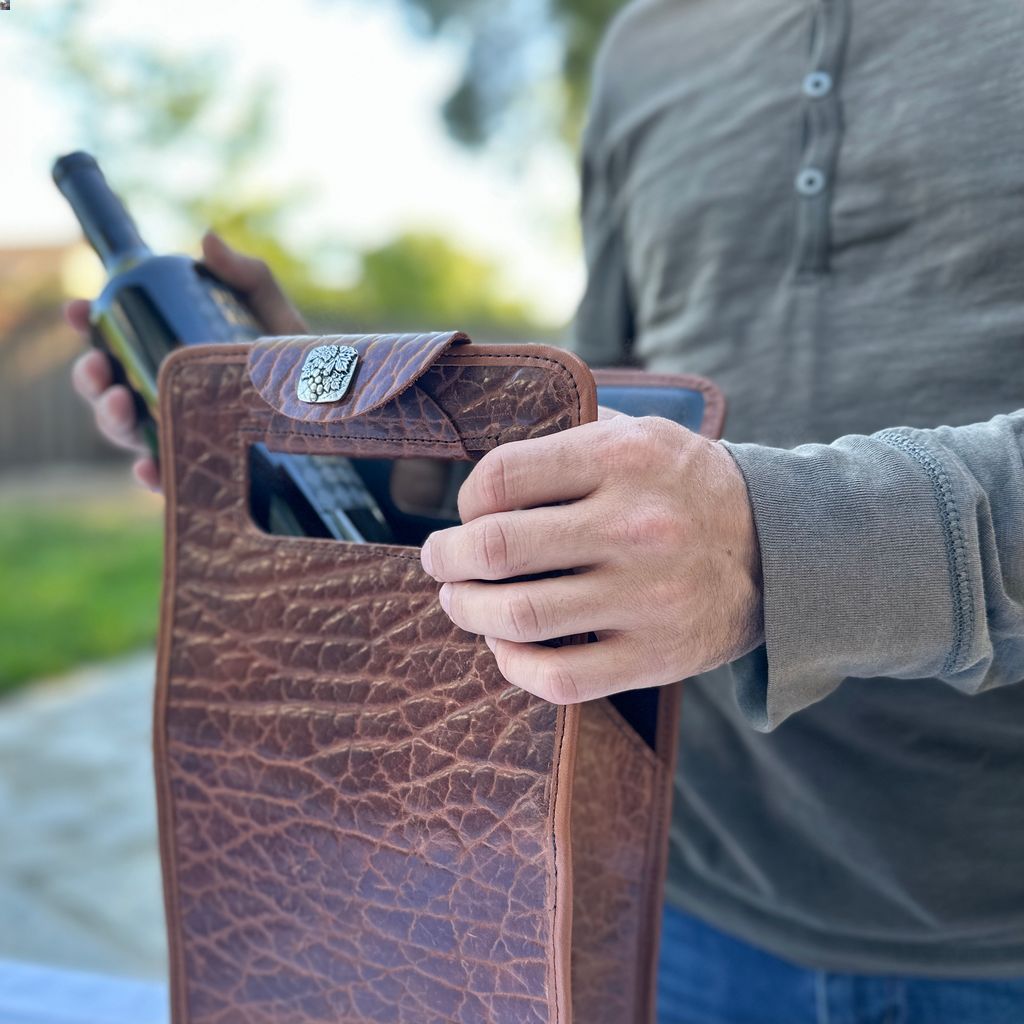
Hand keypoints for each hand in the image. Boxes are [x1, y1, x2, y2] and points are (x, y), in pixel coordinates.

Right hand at [67, 230, 306, 490]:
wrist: (346, 413)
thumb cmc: (304, 363)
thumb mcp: (276, 314)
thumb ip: (246, 276)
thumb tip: (206, 240)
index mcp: (175, 358)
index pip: (120, 340)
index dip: (90, 325)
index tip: (79, 309)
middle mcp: (171, 398)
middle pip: (112, 389)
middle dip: (92, 377)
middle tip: (100, 366)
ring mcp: (186, 436)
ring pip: (129, 434)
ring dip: (111, 420)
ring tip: (120, 404)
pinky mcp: (207, 473)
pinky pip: (170, 481)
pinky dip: (152, 475)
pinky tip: (149, 467)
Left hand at [420, 414, 763, 703]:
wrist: (781, 550)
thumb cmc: (690, 488)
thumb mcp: (645, 433)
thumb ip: (572, 435)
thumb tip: (490, 465)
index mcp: (623, 458)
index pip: (501, 477)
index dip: (467, 499)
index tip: (469, 513)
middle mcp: (634, 525)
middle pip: (496, 547)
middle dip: (447, 557)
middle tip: (439, 560)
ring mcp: (645, 597)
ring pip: (517, 615)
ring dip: (467, 610)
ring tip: (460, 601)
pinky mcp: (654, 656)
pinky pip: (557, 676)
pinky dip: (510, 665)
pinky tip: (502, 645)